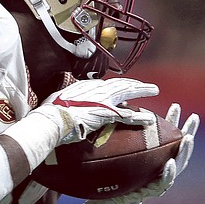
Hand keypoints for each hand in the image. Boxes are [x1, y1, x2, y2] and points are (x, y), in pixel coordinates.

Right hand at [36, 78, 159, 143]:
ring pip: (127, 91)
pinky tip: (148, 120)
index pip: (106, 84)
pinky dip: (138, 118)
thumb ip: (67, 100)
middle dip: (135, 84)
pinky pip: (126, 115)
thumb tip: (67, 102)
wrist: (51, 119)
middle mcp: (95, 89)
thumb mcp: (57, 101)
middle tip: (148, 86)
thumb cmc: (50, 113)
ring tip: (154, 90)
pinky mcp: (106, 112)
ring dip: (142, 90)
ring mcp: (102, 99)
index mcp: (84, 86)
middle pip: (120, 83)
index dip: (118, 85)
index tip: (126, 86)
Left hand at [89, 103, 199, 203]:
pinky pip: (163, 183)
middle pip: (178, 148)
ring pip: (178, 164)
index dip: (173, 123)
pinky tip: (170, 163)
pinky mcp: (151, 192)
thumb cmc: (107, 175)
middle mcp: (158, 166)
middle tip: (194, 117)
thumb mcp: (111, 153)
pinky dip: (168, 173)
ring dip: (185, 151)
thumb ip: (115, 138)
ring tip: (188, 138)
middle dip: (188, 133)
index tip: (176, 106)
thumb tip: (111, 112)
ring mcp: (157, 179)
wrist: (103, 200)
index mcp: (151, 156)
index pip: (165, 137)